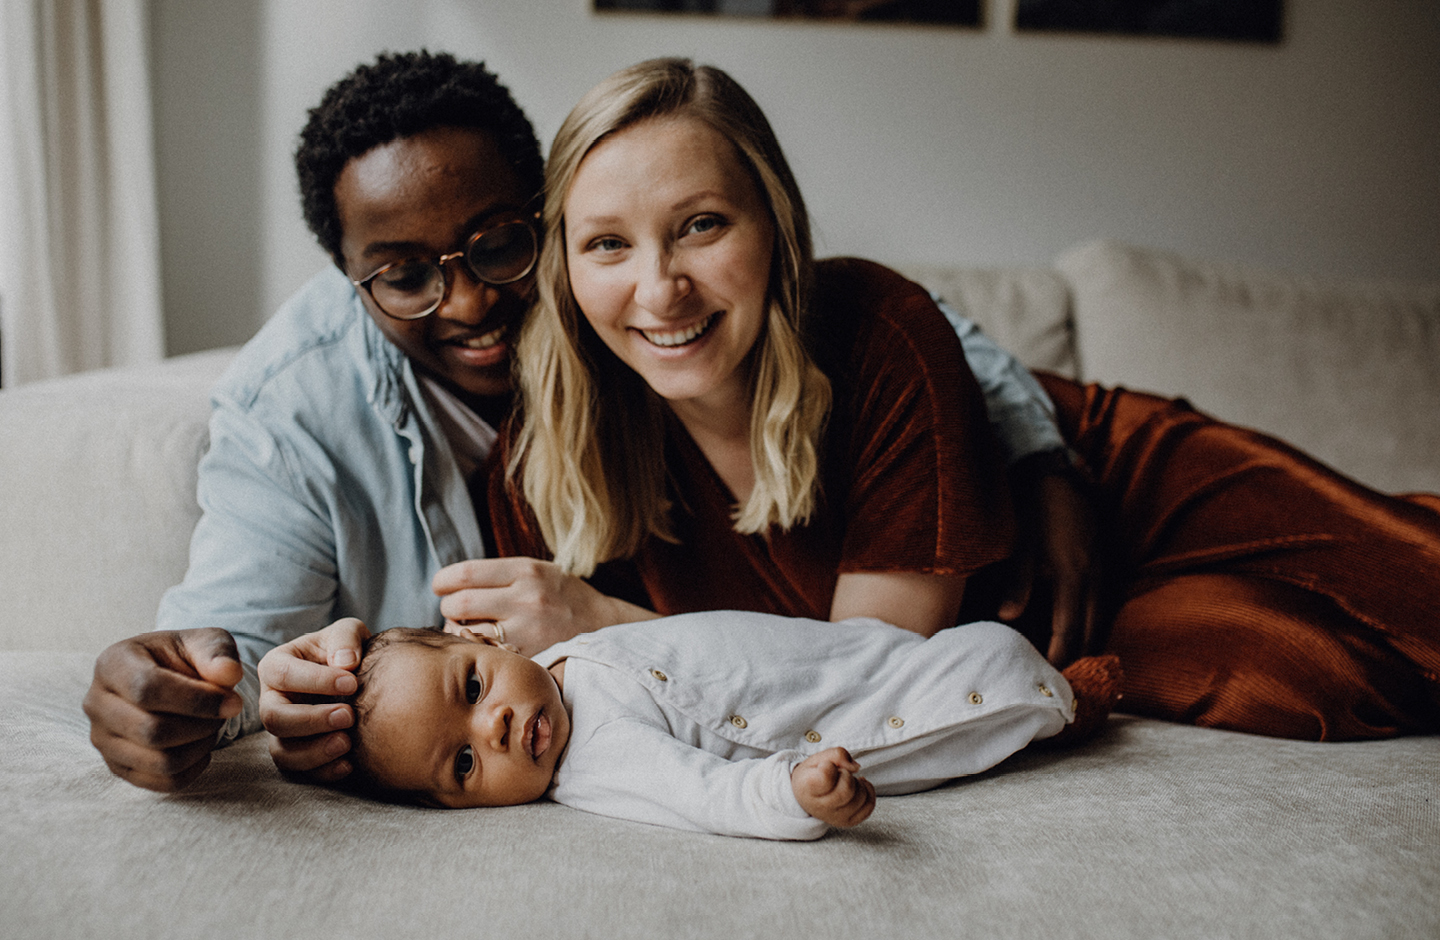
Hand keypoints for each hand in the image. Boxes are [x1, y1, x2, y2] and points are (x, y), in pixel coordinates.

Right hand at [83, 628, 242, 791]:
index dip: (196, 700)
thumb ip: (218, 652)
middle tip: (224, 712)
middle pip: (151, 731)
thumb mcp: (206, 642)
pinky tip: (203, 745)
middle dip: (201, 725)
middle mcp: (97, 703)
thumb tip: (228, 674)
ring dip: (199, 747)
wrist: (172, 677)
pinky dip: (192, 768)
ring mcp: (102, 739)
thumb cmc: (187, 657)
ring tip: (213, 725)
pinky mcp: (117, 766)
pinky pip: (161, 782)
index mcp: (113, 663)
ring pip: (158, 761)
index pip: (147, 689)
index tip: (233, 701)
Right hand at [258, 617, 369, 782]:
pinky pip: (299, 771)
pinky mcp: (296, 753)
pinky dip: (322, 771)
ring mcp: (281, 731)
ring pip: (281, 751)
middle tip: (349, 716)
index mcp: (276, 666)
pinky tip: (349, 765)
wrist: (358, 678)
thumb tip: (346, 662)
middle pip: (274, 718)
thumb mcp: (348, 633)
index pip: (283, 674)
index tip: (352, 682)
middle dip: (311, 720)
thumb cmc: (346, 650)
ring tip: (348, 743)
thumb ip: (346, 638)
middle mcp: (271, 700)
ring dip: (314, 751)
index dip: (316, 680)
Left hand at [434, 557, 655, 656]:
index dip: (444, 581)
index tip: (441, 586)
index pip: (465, 573)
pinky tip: (484, 648)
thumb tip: (451, 586)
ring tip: (468, 631)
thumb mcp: (537, 571)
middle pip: (461, 604)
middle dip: (449, 608)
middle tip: (454, 611)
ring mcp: (528, 632)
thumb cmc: (562, 596)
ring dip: (458, 633)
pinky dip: (476, 652)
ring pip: (468, 634)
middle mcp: (527, 599)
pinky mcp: (529, 658)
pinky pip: (485, 656)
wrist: (604, 626)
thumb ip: (499, 575)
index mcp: (527, 571)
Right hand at [791, 747, 875, 828]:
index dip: (829, 765)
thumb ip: (837, 755)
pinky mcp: (849, 821)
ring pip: (861, 796)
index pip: (826, 776)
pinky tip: (857, 786)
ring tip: (844, 782)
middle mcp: (821, 808)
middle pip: (847, 789)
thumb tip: (856, 768)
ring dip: (857, 783)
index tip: (824, 767)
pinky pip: (869, 805)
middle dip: (846, 775)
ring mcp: (836, 818)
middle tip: (837, 774)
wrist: (805, 796)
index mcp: (807, 789)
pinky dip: (868, 790)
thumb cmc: (812, 775)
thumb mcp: (818, 758)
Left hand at [998, 455, 1103, 666]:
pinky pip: (1103, 605)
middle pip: (1090, 631)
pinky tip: (1082, 636)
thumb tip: (1005, 617)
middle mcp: (1093, 578)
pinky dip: (1093, 625)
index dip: (1059, 656)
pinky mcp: (1104, 565)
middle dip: (1078, 659)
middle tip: (1063, 682)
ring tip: (1073, 668)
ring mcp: (1103, 571)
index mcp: (1072, 577)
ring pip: (1100, 619)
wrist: (1058, 479)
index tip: (1049, 677)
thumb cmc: (1034, 514)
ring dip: (1088, 644)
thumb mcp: (1020, 547)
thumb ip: (1016, 584)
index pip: (1068, 630)